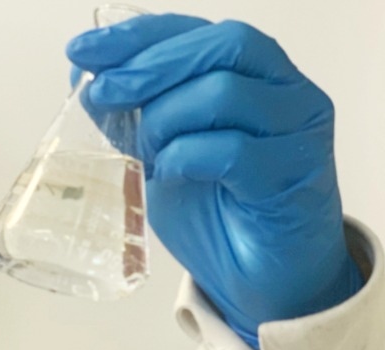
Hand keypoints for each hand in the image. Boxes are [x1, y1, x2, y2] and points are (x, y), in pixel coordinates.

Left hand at [67, 15, 363, 349]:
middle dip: (149, 66)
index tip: (85, 49)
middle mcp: (287, 93)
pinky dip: (186, 158)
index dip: (139, 35)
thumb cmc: (221, 216)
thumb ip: (134, 119)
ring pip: (224, 93)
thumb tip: (85, 81)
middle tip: (104, 92)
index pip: (199, 31)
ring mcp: (299, 132)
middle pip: (222, 46)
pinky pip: (233, 152)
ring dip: (166, 120)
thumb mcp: (163, 157)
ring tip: (146, 156)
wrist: (261, 282)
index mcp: (256, 76)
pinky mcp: (295, 177)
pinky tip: (170, 175)